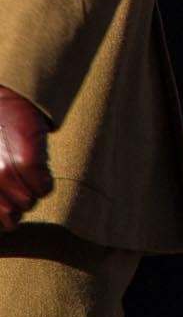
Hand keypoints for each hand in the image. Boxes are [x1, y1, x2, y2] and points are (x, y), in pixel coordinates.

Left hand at [0, 86, 52, 229]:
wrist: (1, 99)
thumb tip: (6, 214)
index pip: (0, 218)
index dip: (4, 212)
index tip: (7, 201)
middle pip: (12, 216)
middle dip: (16, 207)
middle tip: (17, 190)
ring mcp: (8, 172)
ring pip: (30, 203)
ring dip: (32, 194)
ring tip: (27, 177)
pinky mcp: (29, 161)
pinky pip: (45, 188)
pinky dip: (45, 183)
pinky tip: (39, 170)